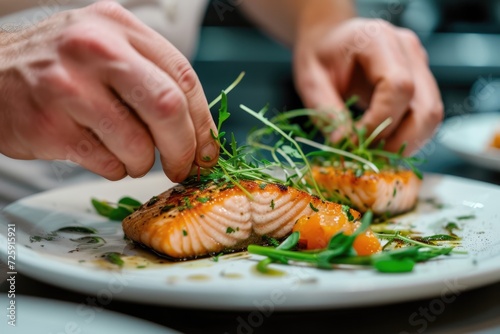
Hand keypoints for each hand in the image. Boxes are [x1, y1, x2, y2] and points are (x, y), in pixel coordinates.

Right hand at [0, 2, 217, 181]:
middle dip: (184, 149)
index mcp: (119, 26)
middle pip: (167, 107)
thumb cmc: (60, 68)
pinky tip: (101, 155)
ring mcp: (68, 86)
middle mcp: (95, 49)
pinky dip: (115, 169)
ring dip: (144, 163)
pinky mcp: (48, 125)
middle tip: (183, 167)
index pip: (183, 76)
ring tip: (131, 157)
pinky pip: (106, 163)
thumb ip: (152, 77)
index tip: (207, 150)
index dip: (203, 122)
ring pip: (138, 144)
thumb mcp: (107, 50)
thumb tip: (200, 133)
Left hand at [293, 18, 442, 153]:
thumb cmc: (320, 55)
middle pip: (425, 106)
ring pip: (431, 115)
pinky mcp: (422, 81)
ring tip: (375, 152)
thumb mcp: (310, 80)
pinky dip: (408, 137)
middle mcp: (408, 50)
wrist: (331, 40)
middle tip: (368, 155)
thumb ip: (326, 111)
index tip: (356, 139)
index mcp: (378, 40)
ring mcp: (420, 65)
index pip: (398, 86)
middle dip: (399, 140)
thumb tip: (344, 144)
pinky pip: (425, 117)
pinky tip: (383, 142)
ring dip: (406, 143)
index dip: (380, 121)